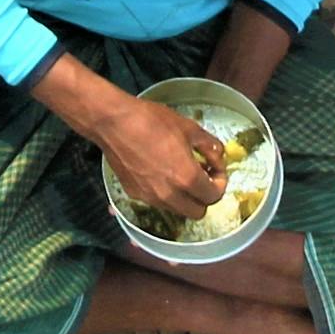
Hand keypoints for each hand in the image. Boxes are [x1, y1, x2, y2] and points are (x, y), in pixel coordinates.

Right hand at [101, 91, 234, 221]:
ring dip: (184, 198)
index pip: (214, 196)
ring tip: (180, 174)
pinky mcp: (134, 194)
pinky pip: (157, 201)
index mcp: (187, 178)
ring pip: (177, 210)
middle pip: (197, 213)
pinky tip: (159, 172)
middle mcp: (169, 195)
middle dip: (204, 197)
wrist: (113, 122)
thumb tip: (218, 155)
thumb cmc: (152, 121)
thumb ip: (209, 145)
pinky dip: (164, 193)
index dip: (220, 182)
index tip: (216, 170)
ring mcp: (150, 197)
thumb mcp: (188, 127)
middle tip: (201, 177)